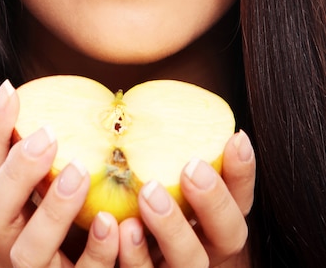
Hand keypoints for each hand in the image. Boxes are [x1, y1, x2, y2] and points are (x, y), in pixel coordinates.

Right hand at [0, 81, 120, 267]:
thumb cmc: (83, 220)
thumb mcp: (62, 186)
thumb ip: (59, 156)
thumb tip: (84, 97)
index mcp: (5, 212)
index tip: (11, 90)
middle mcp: (11, 244)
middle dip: (15, 173)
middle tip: (48, 134)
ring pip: (28, 254)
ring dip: (52, 211)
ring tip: (81, 172)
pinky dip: (96, 252)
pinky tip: (113, 223)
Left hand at [117, 130, 254, 267]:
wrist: (116, 254)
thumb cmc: (135, 200)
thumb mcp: (157, 176)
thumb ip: (158, 154)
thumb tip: (127, 106)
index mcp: (214, 218)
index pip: (242, 197)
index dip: (243, 171)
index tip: (236, 137)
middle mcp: (204, 246)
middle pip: (229, 234)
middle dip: (214, 200)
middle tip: (191, 168)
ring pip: (190, 262)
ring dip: (173, 228)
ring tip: (148, 193)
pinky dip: (133, 256)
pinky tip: (116, 226)